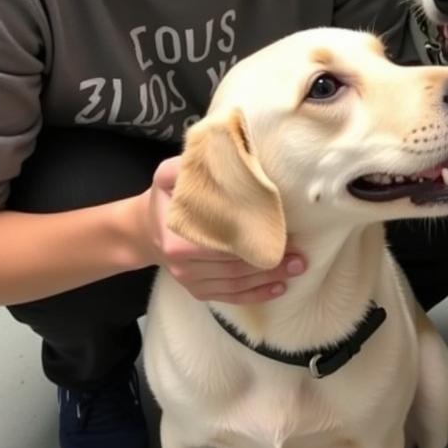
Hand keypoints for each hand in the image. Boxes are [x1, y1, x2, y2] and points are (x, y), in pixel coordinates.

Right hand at [142, 156, 306, 303]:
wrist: (146, 230)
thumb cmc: (165, 199)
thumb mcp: (167, 176)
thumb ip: (187, 166)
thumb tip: (217, 150)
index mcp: (178, 237)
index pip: (222, 242)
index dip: (253, 239)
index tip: (283, 233)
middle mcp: (183, 264)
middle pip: (233, 266)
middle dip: (270, 261)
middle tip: (301, 256)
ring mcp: (190, 281)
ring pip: (236, 283)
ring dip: (269, 278)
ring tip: (298, 268)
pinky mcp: (199, 291)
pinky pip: (230, 296)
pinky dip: (256, 294)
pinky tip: (279, 288)